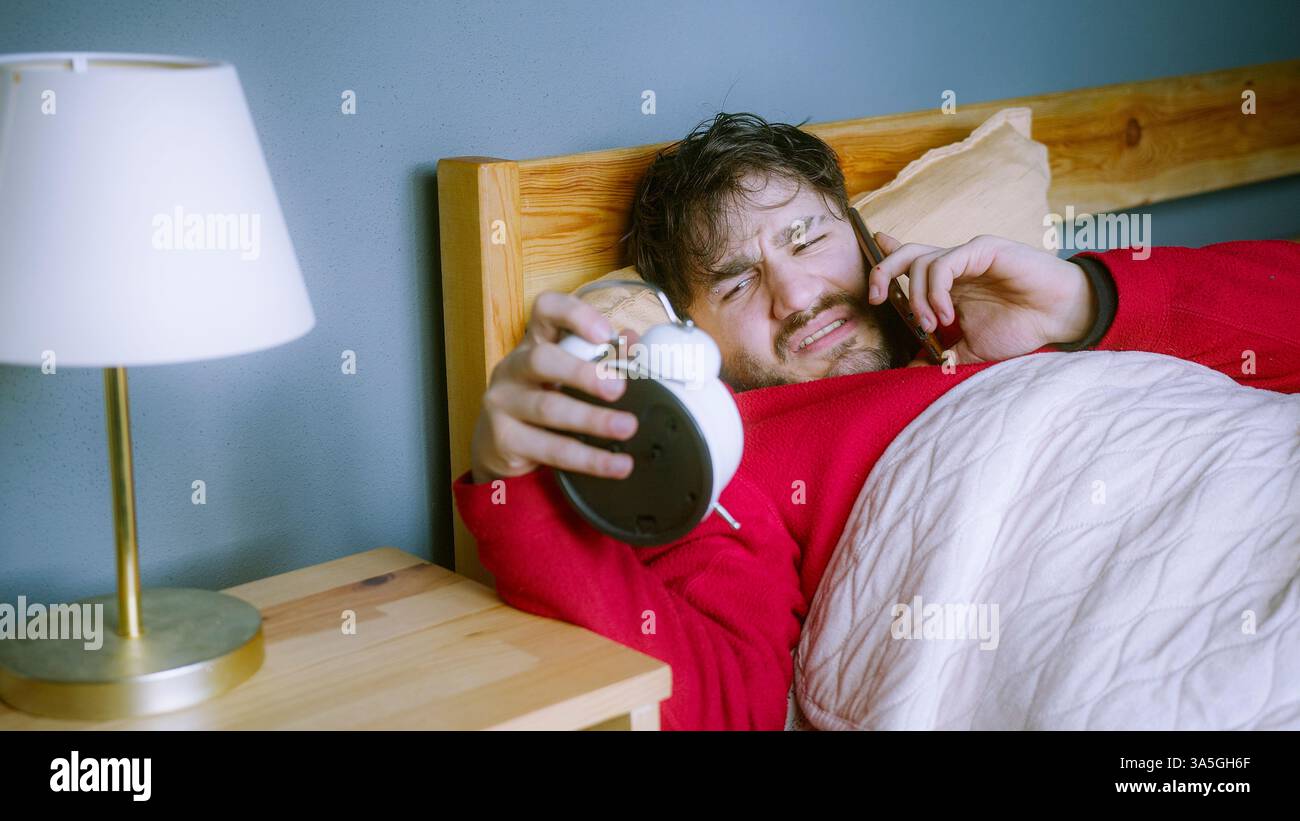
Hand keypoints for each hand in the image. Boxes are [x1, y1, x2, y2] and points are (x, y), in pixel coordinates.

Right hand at [470, 291, 639, 483]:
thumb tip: (634, 343)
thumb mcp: (565, 372)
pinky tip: (616, 463)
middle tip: (618, 388)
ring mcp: (503, 403)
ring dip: (593, 419)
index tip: (606, 333)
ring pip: (548, 408)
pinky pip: (552, 449)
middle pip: (542, 360)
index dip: (575, 315)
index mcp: (533, 342)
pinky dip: (589, 458)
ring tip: (626, 428)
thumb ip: (600, 356)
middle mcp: (513, 368)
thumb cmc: (540, 397)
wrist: (497, 445)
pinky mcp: (505, 439)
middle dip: (582, 373)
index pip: (545, 310)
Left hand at [867, 233, 1096, 364]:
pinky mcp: (984, 249)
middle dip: (882, 271)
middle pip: (905, 253)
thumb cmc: (1021, 329)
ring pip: (920, 260)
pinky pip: (945, 262)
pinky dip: (936, 290)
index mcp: (948, 284)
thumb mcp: (971, 350)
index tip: (868, 263)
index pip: (909, 263)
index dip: (885, 258)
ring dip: (917, 297)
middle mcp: (954, 265)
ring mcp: (968, 255)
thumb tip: (907, 372)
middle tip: (876, 299)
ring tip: (933, 325)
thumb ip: (942, 356)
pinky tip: (946, 315)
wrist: (1061, 318)